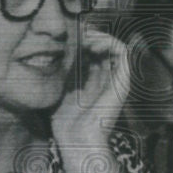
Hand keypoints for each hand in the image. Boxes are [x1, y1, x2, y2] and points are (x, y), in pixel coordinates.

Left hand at [52, 30, 128, 172]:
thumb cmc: (66, 123)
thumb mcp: (58, 91)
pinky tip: (91, 42)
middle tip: (73, 31)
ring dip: (99, 35)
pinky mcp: (122, 81)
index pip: (92, 51)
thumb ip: (59, 73)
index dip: (82, 39)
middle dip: (88, 35)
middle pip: (102, 46)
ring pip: (113, 45)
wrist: (78, 141)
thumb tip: (50, 51)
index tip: (66, 35)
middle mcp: (107, 78)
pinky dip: (109, 41)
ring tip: (83, 36)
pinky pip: (122, 52)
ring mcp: (116, 79)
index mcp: (93, 81)